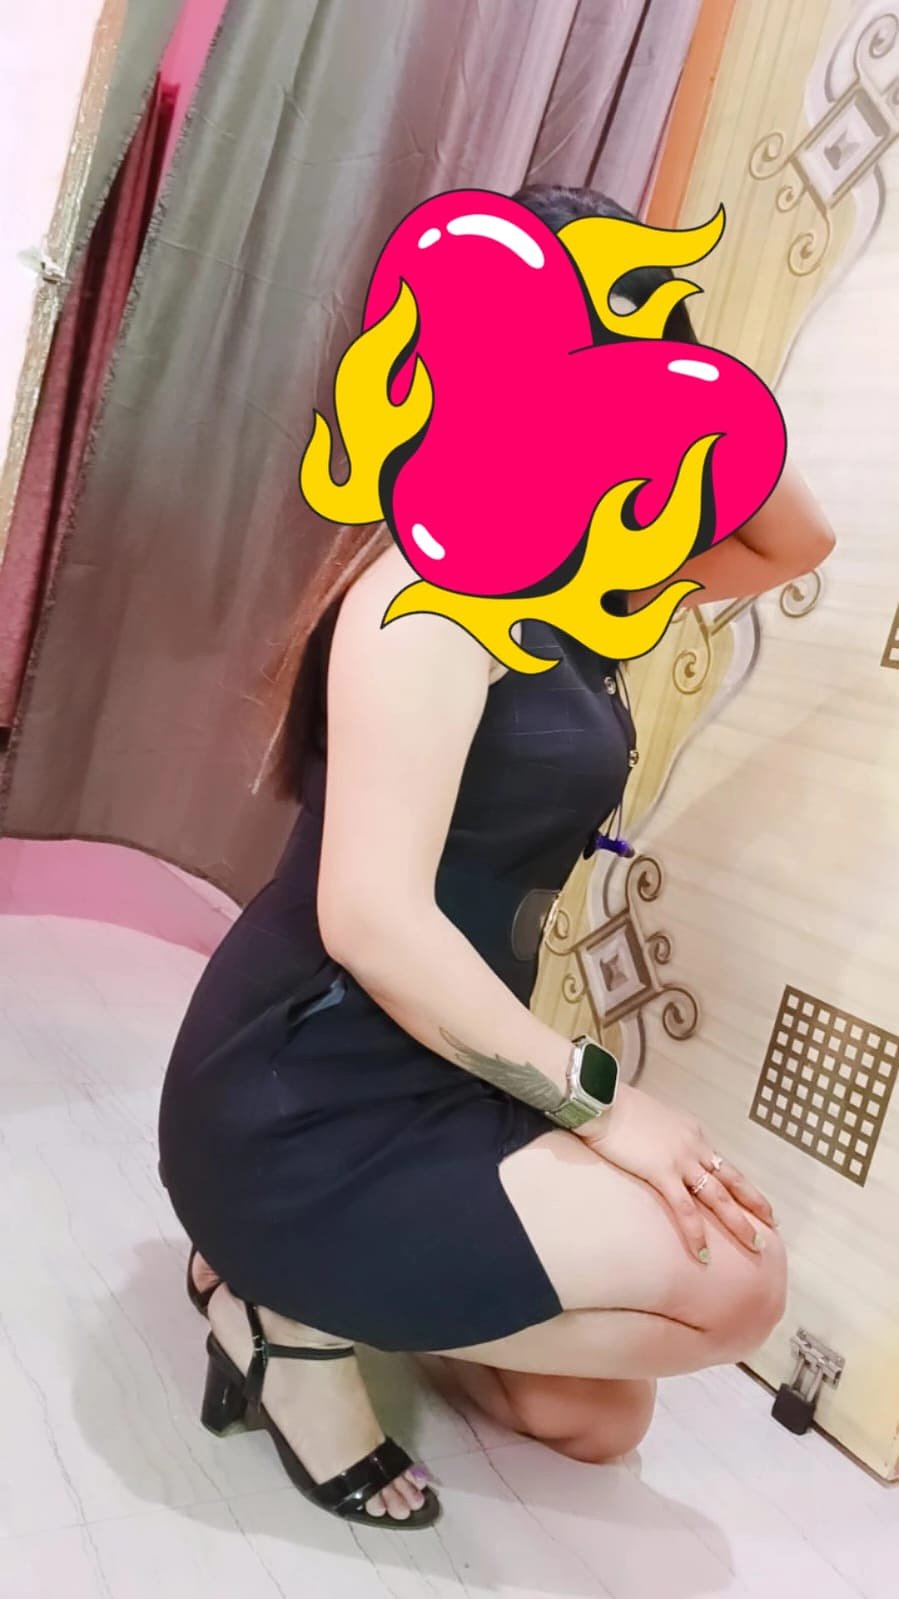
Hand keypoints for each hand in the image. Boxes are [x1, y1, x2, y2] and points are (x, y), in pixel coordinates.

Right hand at [578, 1084, 774, 1261]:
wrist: (602, 1100)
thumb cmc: (616, 1106)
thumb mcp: (649, 1119)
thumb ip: (660, 1137)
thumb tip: (654, 1149)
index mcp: (691, 1132)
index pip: (720, 1162)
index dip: (737, 1183)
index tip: (749, 1198)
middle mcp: (694, 1145)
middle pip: (732, 1180)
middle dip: (754, 1203)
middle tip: (772, 1222)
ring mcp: (681, 1160)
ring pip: (719, 1197)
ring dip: (739, 1222)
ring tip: (755, 1244)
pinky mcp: (662, 1173)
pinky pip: (685, 1210)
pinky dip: (697, 1234)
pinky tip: (704, 1254)